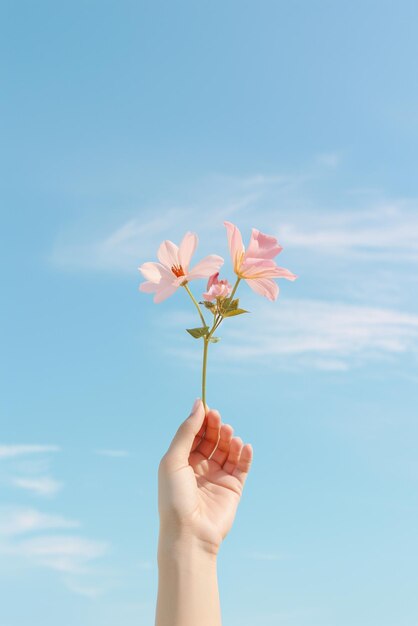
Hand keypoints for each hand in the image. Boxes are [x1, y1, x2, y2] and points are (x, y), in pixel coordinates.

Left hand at [158, 399, 252, 553]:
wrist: (189, 533)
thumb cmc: (175, 497)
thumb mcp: (174, 459)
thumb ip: (187, 431)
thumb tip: (199, 403)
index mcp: (182, 461)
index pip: (194, 434)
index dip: (201, 420)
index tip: (208, 408)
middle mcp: (200, 467)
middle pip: (212, 439)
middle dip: (216, 427)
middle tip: (219, 419)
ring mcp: (217, 477)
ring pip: (228, 450)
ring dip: (230, 439)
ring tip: (230, 435)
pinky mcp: (233, 487)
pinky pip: (242, 466)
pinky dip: (245, 454)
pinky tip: (244, 446)